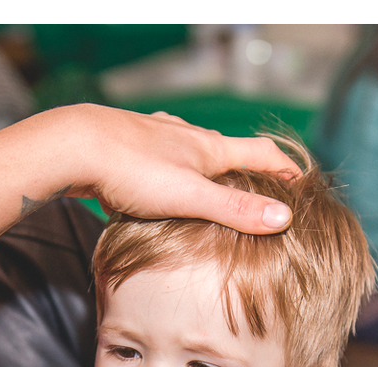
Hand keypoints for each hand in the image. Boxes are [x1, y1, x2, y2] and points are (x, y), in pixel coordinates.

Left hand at [0, 105, 301, 242]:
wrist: (73, 147)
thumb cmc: (132, 170)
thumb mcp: (191, 195)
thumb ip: (236, 208)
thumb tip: (284, 218)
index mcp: (209, 148)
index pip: (262, 154)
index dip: (286, 170)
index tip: (304, 185)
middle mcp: (186, 137)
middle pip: (229, 152)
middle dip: (248, 172)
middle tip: (262, 194)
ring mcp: (157, 140)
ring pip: (192, 153)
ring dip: (208, 171)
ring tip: (214, 193)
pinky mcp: (130, 147)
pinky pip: (162, 161)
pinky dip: (173, 174)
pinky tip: (160, 185)